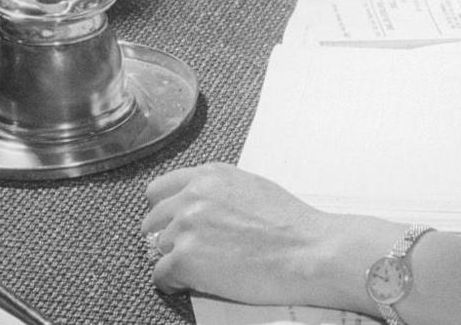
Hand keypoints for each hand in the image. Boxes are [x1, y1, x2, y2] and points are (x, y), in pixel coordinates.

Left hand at [142, 163, 369, 306]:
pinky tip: (196, 283)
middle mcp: (193, 196)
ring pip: (157, 249)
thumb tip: (198, 209)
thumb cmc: (291, 226)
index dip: (165, 212)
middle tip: (189, 252)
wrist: (308, 251)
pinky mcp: (184, 258)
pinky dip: (175, 283)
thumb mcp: (252, 188)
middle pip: (152, 221)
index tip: (172, 225)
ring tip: (203, 269)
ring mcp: (186, 226)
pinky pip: (161, 275)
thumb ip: (218, 192)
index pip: (160, 190)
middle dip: (167, 238)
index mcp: (209, 176)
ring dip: (175, 261)